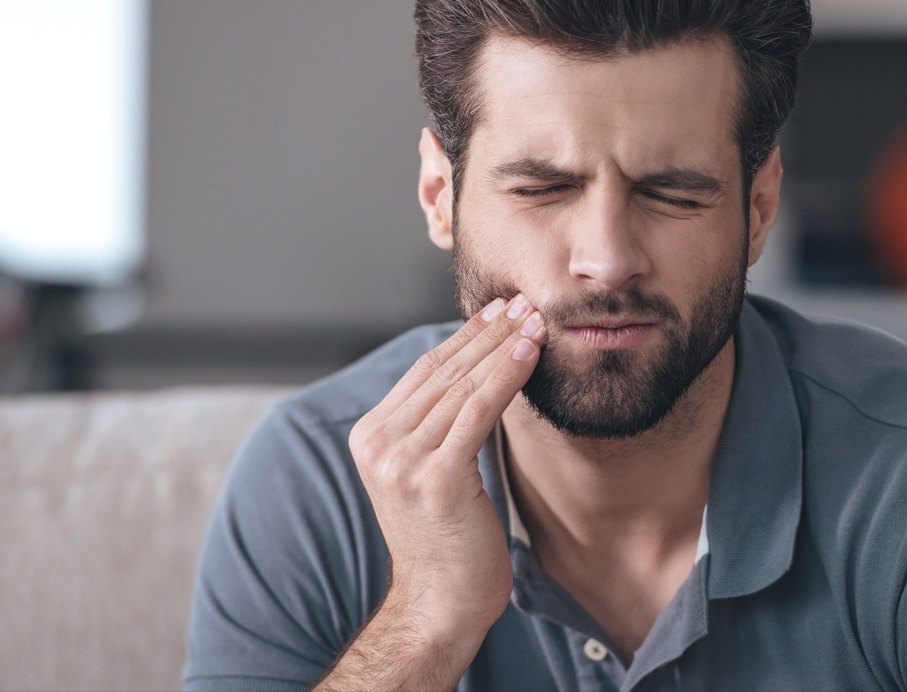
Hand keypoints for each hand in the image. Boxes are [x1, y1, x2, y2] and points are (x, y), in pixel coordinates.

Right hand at [347, 294, 545, 646]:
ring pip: (462, 386)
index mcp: (370, 436)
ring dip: (503, 347)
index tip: (499, 310)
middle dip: (488, 333)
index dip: (465, 337)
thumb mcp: (430, 471)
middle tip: (524, 302)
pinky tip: (529, 353)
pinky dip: (506, 377)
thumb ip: (437, 425)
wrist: (440, 605)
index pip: (424, 371)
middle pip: (443, 371)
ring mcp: (403, 461)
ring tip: (535, 320)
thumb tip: (476, 371)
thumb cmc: (447, 539)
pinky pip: (478, 412)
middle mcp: (378, 443)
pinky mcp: (436, 477)